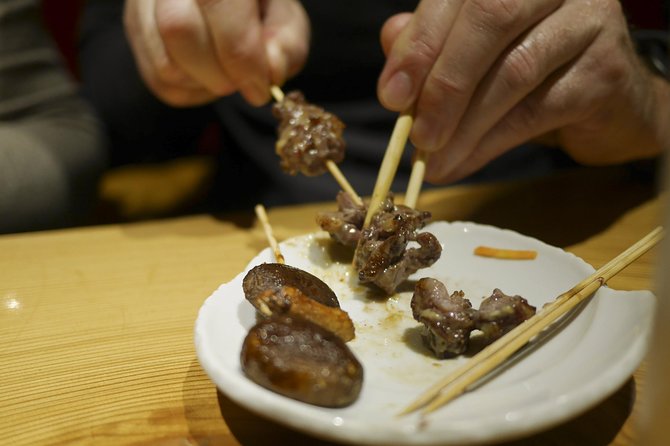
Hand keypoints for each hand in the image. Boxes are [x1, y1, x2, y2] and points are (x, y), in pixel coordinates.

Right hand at [123, 0, 308, 106]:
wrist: (222, 3)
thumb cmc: (259, 8)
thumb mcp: (286, 20)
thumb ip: (288, 45)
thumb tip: (271, 71)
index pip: (218, 3)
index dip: (241, 55)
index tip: (260, 87)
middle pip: (178, 28)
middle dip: (218, 74)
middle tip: (243, 82)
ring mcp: (143, 0)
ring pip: (163, 61)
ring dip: (204, 85)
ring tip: (226, 74)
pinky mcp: (134, 26)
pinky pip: (155, 77)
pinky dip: (189, 90)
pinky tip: (206, 74)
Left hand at [378, 0, 667, 182]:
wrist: (610, 103)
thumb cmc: (533, 72)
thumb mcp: (477, 55)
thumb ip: (435, 44)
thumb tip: (391, 51)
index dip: (420, 44)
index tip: (392, 96)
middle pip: (490, 18)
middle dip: (444, 83)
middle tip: (416, 135)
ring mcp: (589, 21)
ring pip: (513, 71)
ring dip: (463, 126)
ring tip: (433, 161)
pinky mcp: (605, 71)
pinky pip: (535, 111)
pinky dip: (489, 144)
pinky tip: (461, 163)